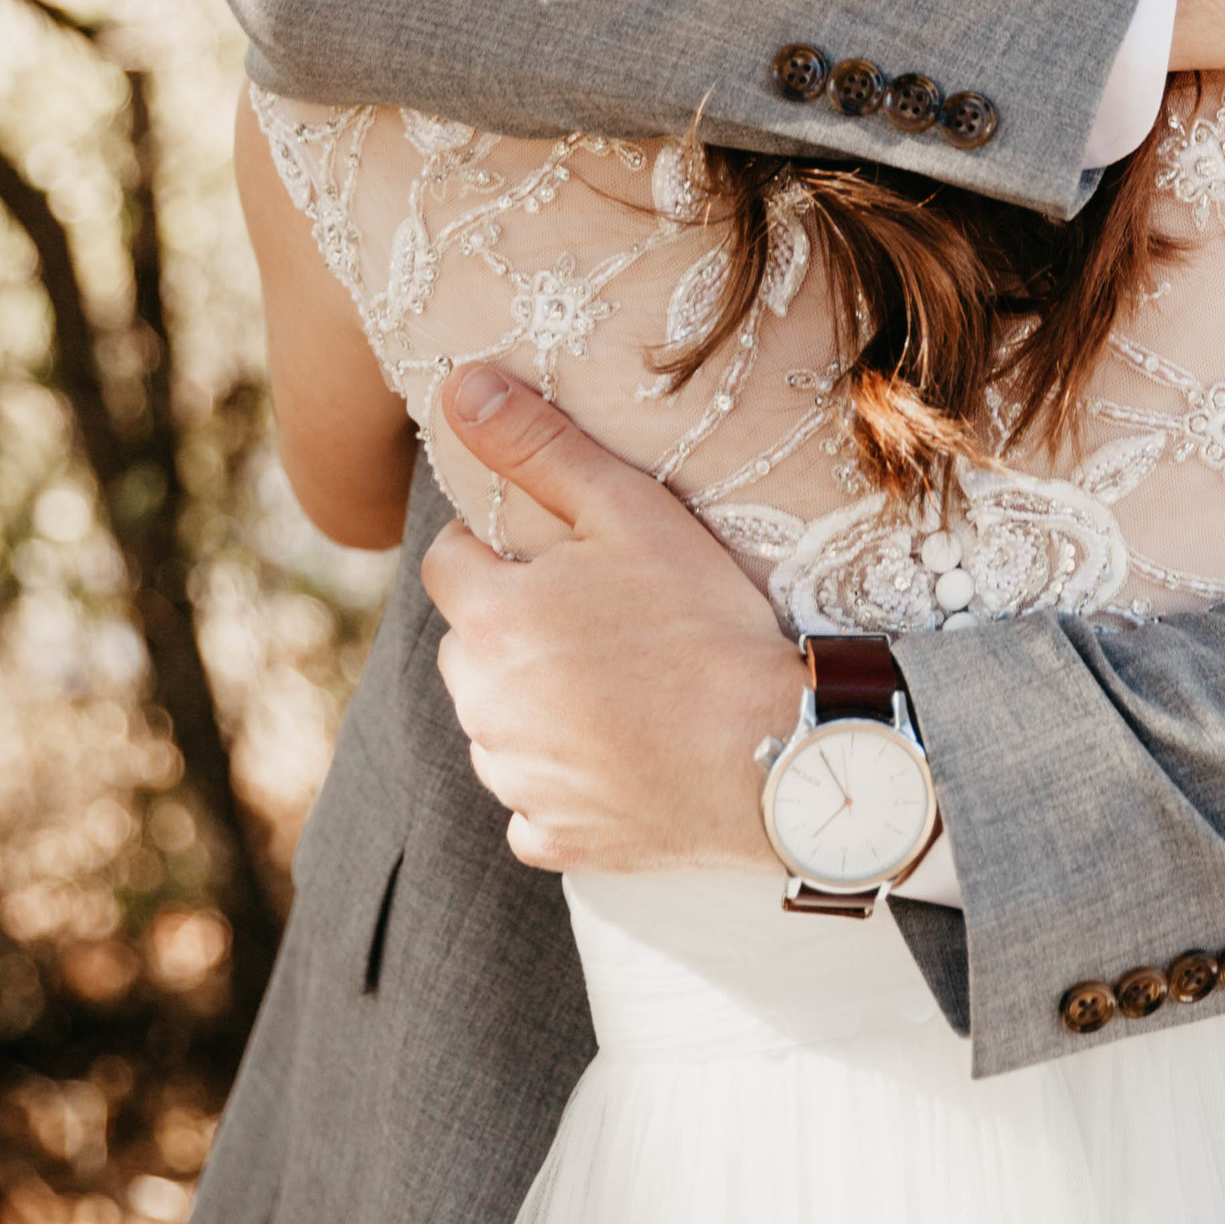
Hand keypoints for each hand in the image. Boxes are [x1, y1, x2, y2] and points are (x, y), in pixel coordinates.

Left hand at [421, 364, 802, 872]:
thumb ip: (539, 447)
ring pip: (497, 722)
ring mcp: (512, 778)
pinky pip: (532, 801)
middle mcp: (481, 703)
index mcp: (492, 618)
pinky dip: (563, 781)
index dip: (500, 549)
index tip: (564, 555)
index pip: (449, 562)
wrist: (775, 754)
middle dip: (515, 626)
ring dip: (535, 703)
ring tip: (623, 686)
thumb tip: (459, 385)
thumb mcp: (632, 512)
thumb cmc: (707, 624)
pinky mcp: (549, 838)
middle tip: (604, 618)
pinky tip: (623, 759)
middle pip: (469, 644)